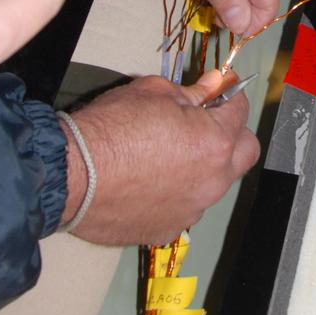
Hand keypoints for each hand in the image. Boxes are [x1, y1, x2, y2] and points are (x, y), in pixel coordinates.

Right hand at [60, 70, 258, 243]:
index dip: (230, 95)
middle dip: (232, 135)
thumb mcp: (154, 92)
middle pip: (244, 153)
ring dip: (206, 167)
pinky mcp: (168, 230)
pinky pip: (187, 207)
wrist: (70, 176)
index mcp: (215, 141)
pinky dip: (180, 192)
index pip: (240, 111)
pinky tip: (152, 182)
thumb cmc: (112, 127)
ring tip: (171, 155)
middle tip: (206, 123)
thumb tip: (214, 85)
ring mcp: (192, 210)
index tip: (219, 88)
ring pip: (217, 183)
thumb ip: (193, 92)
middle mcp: (213, 181)